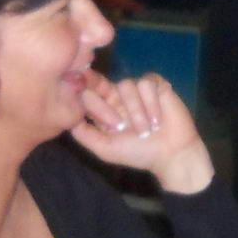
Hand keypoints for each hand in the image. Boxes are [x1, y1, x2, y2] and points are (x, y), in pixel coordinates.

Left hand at [68, 71, 213, 193]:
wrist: (171, 154)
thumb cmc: (137, 153)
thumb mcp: (105, 149)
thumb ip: (84, 134)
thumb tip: (66, 118)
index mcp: (105, 107)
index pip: (89, 91)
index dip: (84, 89)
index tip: (81, 92)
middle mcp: (119, 95)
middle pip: (104, 84)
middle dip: (107, 105)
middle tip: (119, 126)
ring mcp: (138, 89)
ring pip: (127, 85)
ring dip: (136, 111)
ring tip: (146, 131)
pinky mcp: (157, 86)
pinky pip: (147, 83)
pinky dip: (151, 103)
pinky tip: (158, 120)